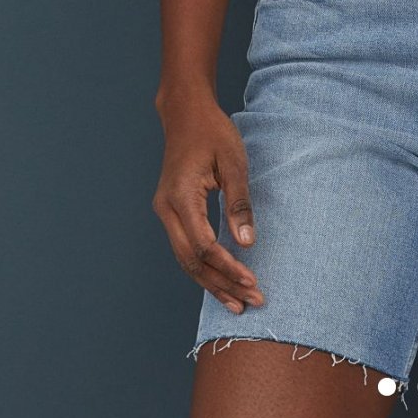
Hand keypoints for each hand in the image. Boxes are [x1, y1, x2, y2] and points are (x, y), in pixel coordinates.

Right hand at [152, 97, 264, 313]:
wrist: (185, 114)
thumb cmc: (213, 133)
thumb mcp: (234, 164)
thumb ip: (239, 204)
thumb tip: (247, 244)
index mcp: (181, 197)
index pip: (204, 246)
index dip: (228, 268)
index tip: (252, 282)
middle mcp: (166, 209)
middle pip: (192, 261)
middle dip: (221, 284)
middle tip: (250, 302)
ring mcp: (165, 212)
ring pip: (186, 259)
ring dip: (212, 282)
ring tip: (237, 303)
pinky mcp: (171, 212)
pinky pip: (185, 248)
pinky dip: (204, 267)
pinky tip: (222, 281)